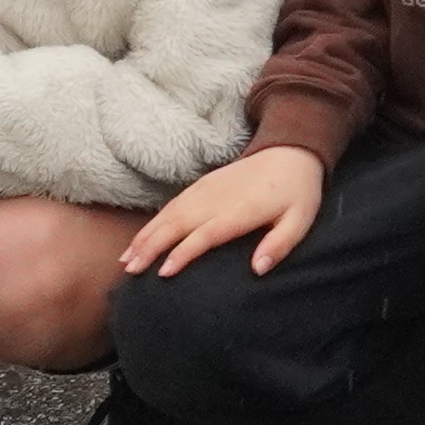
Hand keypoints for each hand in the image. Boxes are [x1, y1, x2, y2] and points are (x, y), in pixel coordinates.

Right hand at [119, 141, 327, 280]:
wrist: (290, 152)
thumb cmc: (297, 193)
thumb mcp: (300, 220)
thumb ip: (280, 244)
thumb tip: (258, 270)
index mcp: (240, 210)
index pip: (205, 234)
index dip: (183, 252)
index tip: (163, 272)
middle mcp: (217, 199)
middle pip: (177, 224)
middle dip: (151, 247)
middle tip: (130, 272)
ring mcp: (206, 190)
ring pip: (168, 215)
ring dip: (145, 237)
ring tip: (125, 261)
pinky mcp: (201, 186)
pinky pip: (171, 206)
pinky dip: (152, 223)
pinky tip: (140, 239)